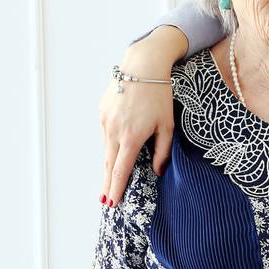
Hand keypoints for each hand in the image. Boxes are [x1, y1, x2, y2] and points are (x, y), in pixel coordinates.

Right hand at [99, 27, 185, 205]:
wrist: (143, 65)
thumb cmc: (159, 95)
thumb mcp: (167, 126)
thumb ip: (163, 152)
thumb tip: (157, 172)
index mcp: (131, 138)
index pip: (121, 171)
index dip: (116, 189)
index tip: (112, 203)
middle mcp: (114, 131)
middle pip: (108, 165)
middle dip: (106, 184)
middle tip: (104, 201)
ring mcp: (105, 120)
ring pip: (106, 148)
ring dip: (108, 164)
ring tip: (108, 182)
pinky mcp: (101, 110)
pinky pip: (105, 133)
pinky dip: (110, 143)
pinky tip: (115, 148)